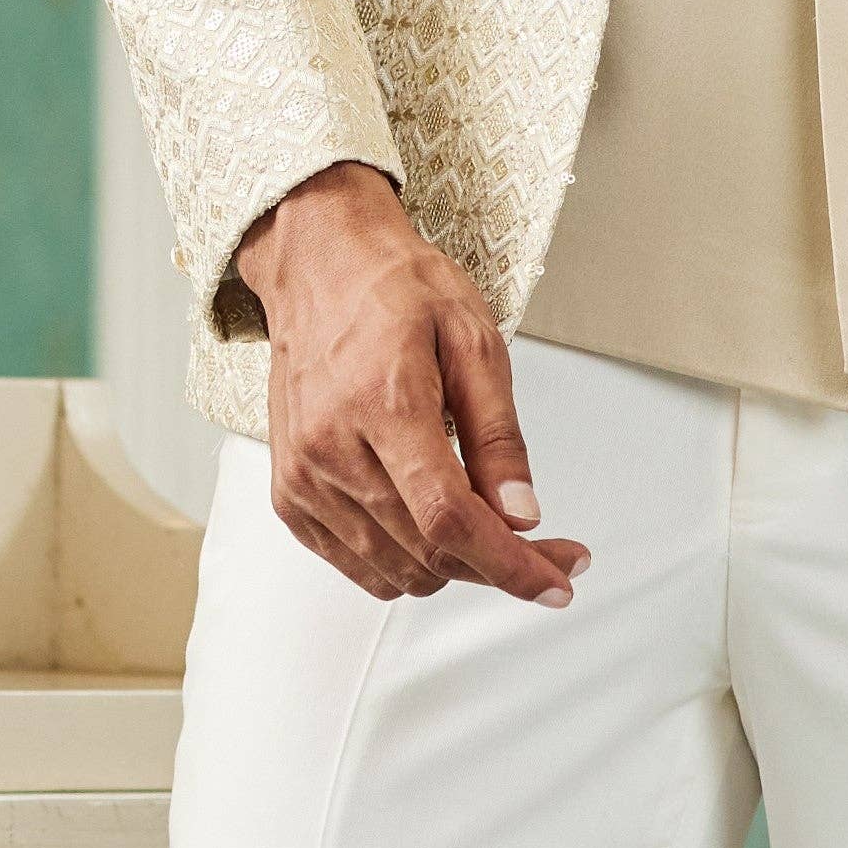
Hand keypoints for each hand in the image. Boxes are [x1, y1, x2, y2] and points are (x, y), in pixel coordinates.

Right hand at [233, 165, 588, 608]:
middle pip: (429, 555)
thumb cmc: (394, 290)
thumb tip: (522, 515)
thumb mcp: (475, 342)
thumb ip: (499, 437)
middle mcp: (331, 450)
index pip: (450, 521)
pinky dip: (406, 565)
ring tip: (492, 532)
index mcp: (383, 405)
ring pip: (397, 572)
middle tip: (549, 549)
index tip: (558, 582)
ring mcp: (303, 478)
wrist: (319, 266)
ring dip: (456, 570)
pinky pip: (357, 565)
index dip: (512, 565)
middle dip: (501, 566)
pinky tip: (435, 530)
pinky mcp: (290, 494)